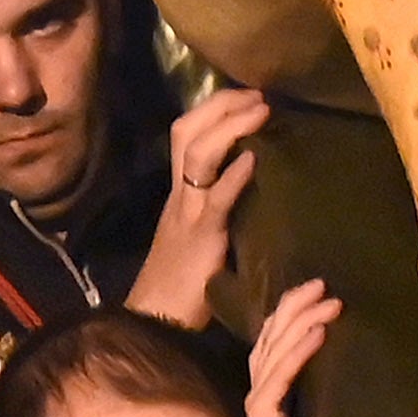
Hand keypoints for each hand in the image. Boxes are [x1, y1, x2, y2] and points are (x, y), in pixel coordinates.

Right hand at [127, 85, 269, 327]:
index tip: (249, 97)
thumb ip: (221, 208)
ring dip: (230, 128)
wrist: (158, 321)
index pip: (186, 134)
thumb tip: (258, 186)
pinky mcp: (200, 238)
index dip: (215, 109)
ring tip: (260, 112)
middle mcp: (180, 195)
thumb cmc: (185, 285)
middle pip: (187, 132)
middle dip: (221, 106)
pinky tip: (254, 159)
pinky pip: (215, 200)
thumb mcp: (203, 235)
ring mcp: (187, 213)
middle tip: (258, 96)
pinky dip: (234, 176)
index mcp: (181, 193)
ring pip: (197, 156)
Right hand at [245, 278, 341, 416]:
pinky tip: (320, 333)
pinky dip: (299, 353)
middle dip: (295, 307)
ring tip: (329, 302)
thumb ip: (322, 387)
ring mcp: (258, 406)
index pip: (272, 342)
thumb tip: (347, 352)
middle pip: (270, 339)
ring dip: (302, 322)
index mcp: (270, 393)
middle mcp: (259, 394)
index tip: (315, 290)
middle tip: (322, 283)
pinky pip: (280, 378)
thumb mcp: (323, 414)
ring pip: (274, 352)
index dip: (290, 313)